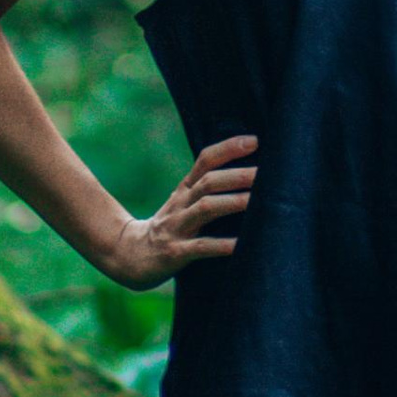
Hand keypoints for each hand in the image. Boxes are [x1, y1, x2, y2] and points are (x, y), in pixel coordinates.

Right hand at [101, 133, 257, 286]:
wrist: (131, 256)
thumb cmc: (169, 228)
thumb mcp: (184, 203)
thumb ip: (209, 189)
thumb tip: (250, 175)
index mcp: (185, 190)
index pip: (205, 161)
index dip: (228, 148)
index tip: (254, 140)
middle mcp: (181, 204)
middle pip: (208, 182)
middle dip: (236, 176)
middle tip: (265, 173)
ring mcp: (177, 227)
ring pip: (205, 209)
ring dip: (232, 203)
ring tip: (256, 201)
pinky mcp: (175, 252)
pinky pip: (200, 247)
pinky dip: (221, 245)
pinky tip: (240, 245)